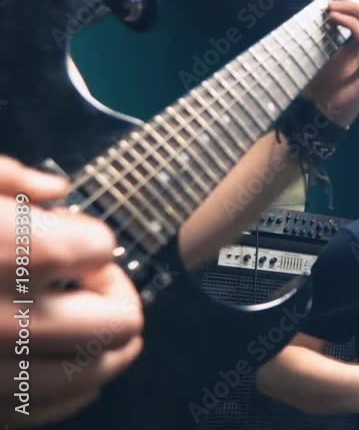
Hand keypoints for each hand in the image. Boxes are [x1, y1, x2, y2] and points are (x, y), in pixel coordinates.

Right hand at [0, 157, 142, 427]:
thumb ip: (6, 179)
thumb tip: (53, 187)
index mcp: (5, 255)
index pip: (98, 247)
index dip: (88, 237)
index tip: (70, 236)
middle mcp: (5, 323)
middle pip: (119, 319)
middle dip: (109, 292)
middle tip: (80, 278)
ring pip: (98, 371)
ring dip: (99, 342)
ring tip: (70, 318)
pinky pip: (57, 408)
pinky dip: (69, 383)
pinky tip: (51, 357)